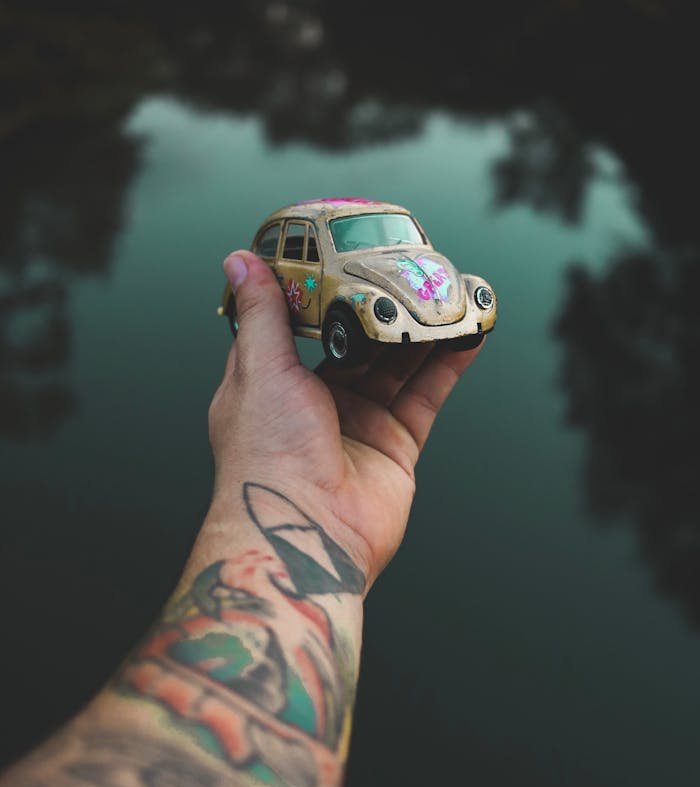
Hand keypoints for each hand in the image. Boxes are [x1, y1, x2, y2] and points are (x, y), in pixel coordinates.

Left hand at [207, 250, 484, 586]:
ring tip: (451, 294)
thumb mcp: (259, 367)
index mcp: (274, 382)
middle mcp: (316, 401)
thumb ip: (262, 313)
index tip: (353, 257)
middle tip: (414, 272)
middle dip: (385, 309)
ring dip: (424, 330)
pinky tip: (468, 334)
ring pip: (398, 364)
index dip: (328, 292)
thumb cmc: (268, 453)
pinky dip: (448, 363)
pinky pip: (426, 395)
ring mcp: (358, 423)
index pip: (304, 325)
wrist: (306, 530)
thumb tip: (240, 262)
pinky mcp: (395, 444)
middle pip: (359, 342)